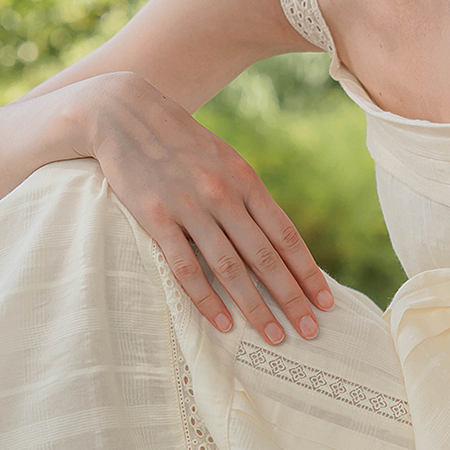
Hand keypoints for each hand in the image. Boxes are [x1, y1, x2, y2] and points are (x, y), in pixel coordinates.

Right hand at [85, 70, 333, 342]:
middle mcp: (224, 196)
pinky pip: (186, 268)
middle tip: (310, 331)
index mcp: (246, 181)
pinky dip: (207, 298)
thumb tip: (274, 236)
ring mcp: (190, 207)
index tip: (326, 301)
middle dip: (291, 297)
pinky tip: (224, 322)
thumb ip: (247, 195)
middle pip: (266, 257)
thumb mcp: (223, 160)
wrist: (124, 113)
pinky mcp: (156, 218)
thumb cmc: (180, 142)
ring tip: (274, 336)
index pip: (286, 236)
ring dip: (256, 306)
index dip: (308, 271)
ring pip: (231, 267)